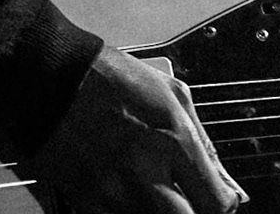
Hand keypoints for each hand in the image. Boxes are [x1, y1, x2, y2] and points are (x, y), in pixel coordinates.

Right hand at [27, 45, 249, 213]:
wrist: (51, 79)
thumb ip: (205, 145)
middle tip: (190, 202)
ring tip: (159, 193)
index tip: (219, 200)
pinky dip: (133, 210)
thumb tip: (228, 188)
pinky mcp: (86, 203)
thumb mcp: (173, 95)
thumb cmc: (111, 80)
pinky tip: (134, 193)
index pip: (215, 202)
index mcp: (172, 140)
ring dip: (163, 212)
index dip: (223, 206)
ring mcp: (112, 193)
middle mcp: (144, 172)